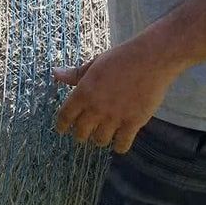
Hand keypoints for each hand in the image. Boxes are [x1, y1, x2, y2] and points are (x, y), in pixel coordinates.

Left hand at [52, 38, 180, 153]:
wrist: (150, 59)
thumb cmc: (121, 58)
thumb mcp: (95, 63)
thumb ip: (75, 74)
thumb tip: (55, 74)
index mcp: (84, 92)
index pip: (65, 116)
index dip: (61, 125)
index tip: (62, 129)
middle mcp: (96, 108)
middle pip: (81, 133)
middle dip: (80, 134)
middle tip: (84, 132)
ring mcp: (115, 117)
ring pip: (100, 141)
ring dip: (99, 139)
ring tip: (102, 134)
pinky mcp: (133, 123)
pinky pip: (121, 145)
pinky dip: (119, 146)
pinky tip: (120, 140)